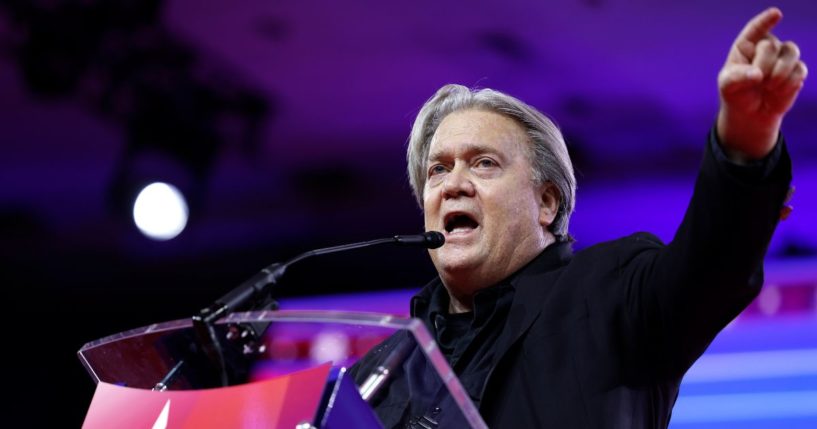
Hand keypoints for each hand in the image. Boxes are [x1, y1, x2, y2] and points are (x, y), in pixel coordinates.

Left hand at [717, 7, 807, 160]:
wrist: (750, 112)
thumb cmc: (736, 94)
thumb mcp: (727, 86)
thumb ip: (737, 78)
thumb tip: (757, 74)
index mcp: (746, 45)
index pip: (756, 28)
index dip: (766, 20)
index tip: (776, 14)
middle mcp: (766, 46)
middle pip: (771, 46)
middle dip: (763, 66)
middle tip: (757, 81)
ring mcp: (783, 56)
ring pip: (791, 53)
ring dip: (779, 73)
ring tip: (768, 87)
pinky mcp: (796, 70)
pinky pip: (800, 70)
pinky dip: (788, 84)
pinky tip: (777, 92)